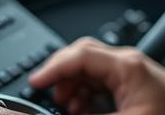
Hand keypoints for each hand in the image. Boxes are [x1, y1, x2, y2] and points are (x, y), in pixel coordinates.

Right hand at [27, 37, 164, 114]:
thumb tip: (70, 109)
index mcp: (126, 66)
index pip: (79, 55)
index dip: (52, 68)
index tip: (35, 84)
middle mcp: (126, 62)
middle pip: (81, 57)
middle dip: (62, 78)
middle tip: (55, 102)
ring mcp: (128, 70)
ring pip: (88, 69)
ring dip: (74, 88)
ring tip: (73, 110)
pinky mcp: (130, 81)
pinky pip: (98, 81)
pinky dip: (86, 94)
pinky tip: (85, 110)